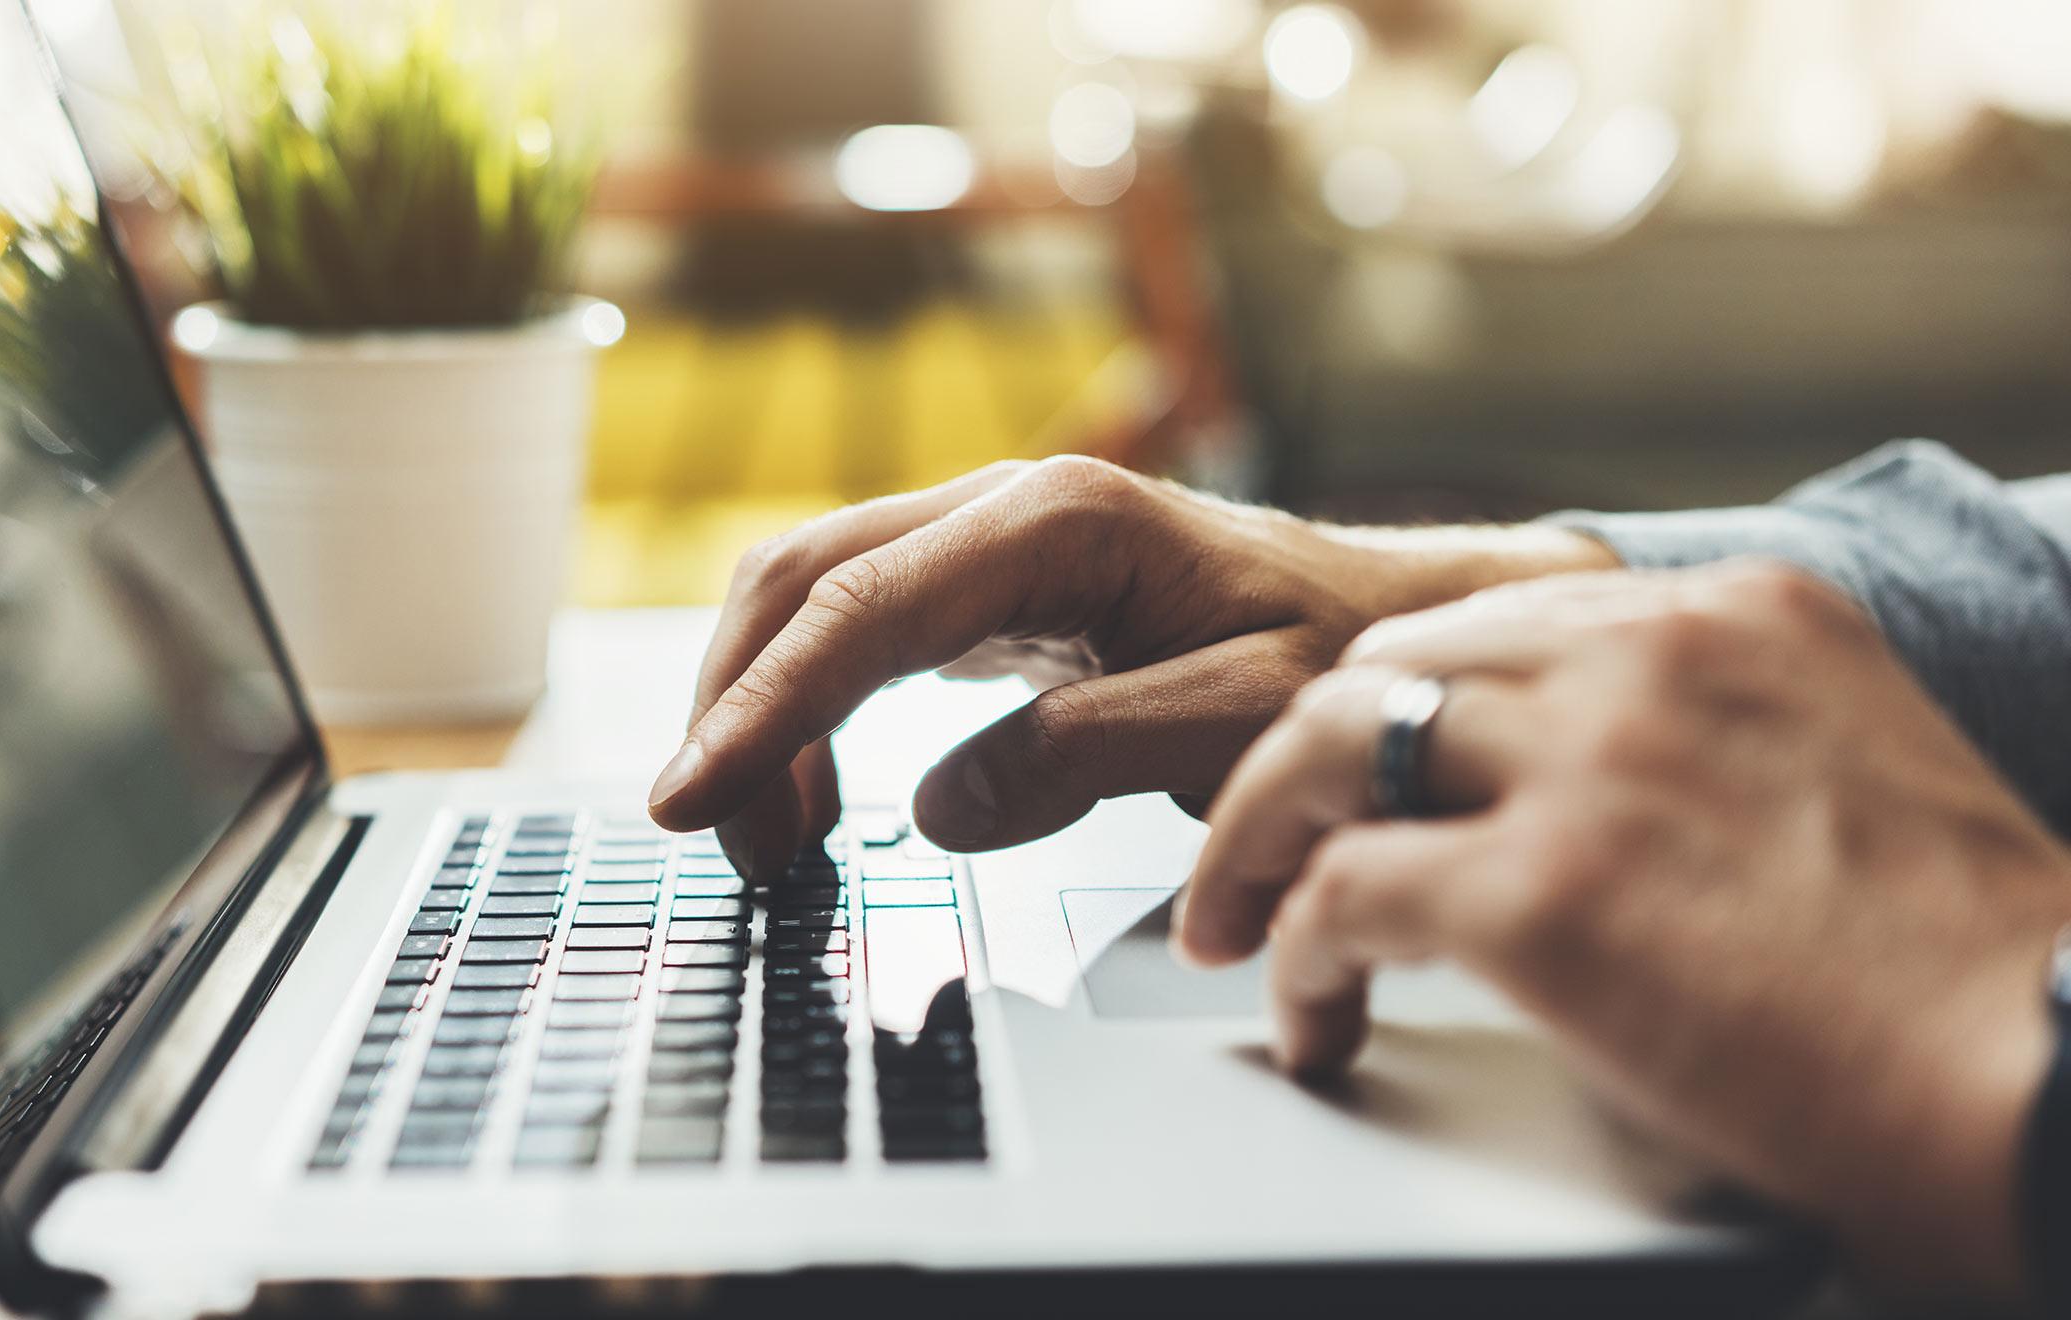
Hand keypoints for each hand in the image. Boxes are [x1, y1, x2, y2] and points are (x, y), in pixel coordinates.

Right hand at [646, 455, 1613, 877]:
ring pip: (815, 598)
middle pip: (801, 580)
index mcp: (1056, 523)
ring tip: (768, 842)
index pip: (858, 611)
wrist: (1394, 622)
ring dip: (761, 709)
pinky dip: (810, 709)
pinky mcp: (990, 587)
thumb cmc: (1338, 662)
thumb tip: (938, 807)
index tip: (691, 801)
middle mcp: (1005, 508)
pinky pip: (860, 631)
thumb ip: (1091, 756)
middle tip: (710, 837)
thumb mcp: (1243, 718)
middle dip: (733, 705)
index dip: (760, 710)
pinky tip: (817, 794)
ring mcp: (990, 540)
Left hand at [1179, 560, 2070, 1298]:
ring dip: (1254, 839)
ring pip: (1325, 745)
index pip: (1493, 618)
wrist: (2052, 1073)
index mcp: (1737, 615)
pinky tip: (1310, 1013)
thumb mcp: (1840, 773)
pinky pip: (1338, 895)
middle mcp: (1652, 657)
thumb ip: (1709, 743)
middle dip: (1303, 759)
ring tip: (1232, 921)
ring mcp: (1591, 763)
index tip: (1359, 768)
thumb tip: (1573, 798)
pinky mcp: (1544, 890)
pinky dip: (1293, 956)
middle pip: (1384, 663)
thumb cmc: (1970, 975)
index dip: (1401, 702)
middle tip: (1264, 843)